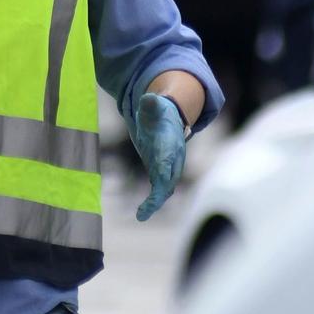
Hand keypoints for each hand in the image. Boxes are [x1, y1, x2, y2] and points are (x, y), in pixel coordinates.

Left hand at [131, 92, 186, 222]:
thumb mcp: (153, 106)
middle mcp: (172, 159)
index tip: (159, 180)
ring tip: (142, 215)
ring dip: (155, 202)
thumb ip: (151, 104)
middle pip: (169, 179)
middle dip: (160, 193)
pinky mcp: (160, 173)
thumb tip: (149, 98)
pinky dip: (152, 203)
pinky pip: (158, 191)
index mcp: (170, 144)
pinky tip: (141, 215)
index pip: (168, 159)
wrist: (167, 119)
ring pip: (165, 188)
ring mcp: (168, 168)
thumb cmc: (157, 113)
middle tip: (149, 207)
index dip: (164, 169)